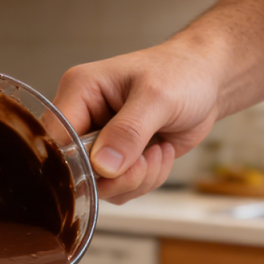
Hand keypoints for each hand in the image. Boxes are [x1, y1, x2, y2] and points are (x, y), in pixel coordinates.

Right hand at [53, 36, 221, 203]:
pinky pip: (120, 190)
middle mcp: (83, 119)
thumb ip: (128, 132)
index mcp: (79, 92)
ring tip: (158, 149)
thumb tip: (103, 166)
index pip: (56, 138)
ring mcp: (99, 144)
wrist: (207, 81)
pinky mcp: (117, 161)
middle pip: (77, 171)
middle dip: (118, 175)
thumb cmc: (181, 73)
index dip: (77, 162)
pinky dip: (146, 180)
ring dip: (137, 178)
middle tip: (146, 158)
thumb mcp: (157, 97)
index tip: (109, 169)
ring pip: (102, 187)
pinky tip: (160, 153)